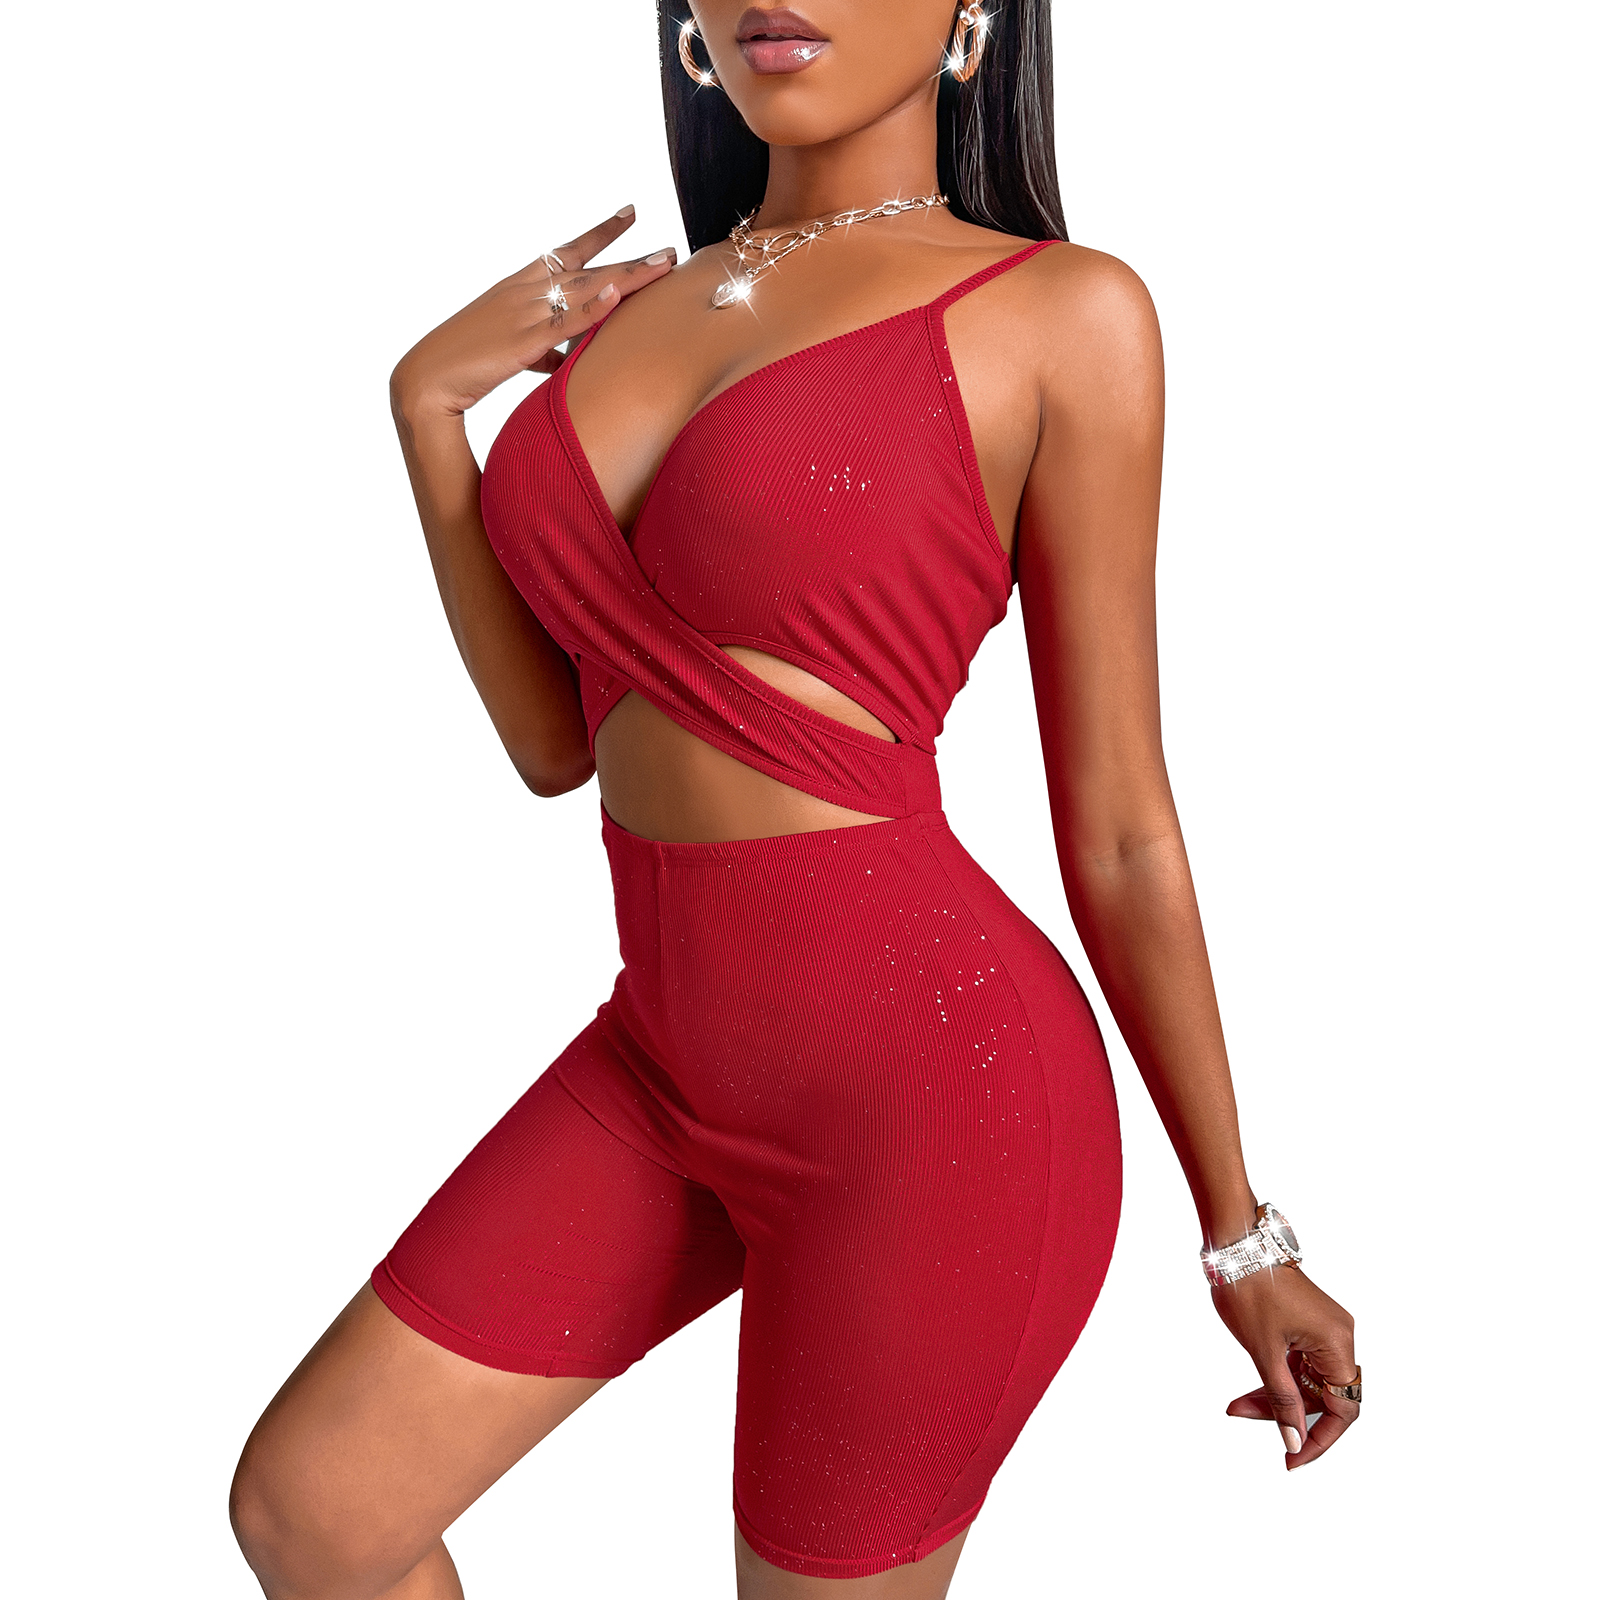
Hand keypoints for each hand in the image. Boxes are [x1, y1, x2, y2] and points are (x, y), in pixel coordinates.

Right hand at [390, 205, 676, 418]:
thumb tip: (566, 359)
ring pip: (585, 288)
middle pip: (588, 267)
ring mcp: (524, 312)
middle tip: (671, 250)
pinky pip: (564, 321)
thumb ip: (543, 349)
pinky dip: (592, 307)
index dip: (601, 232)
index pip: (567, 251)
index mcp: (520, 287)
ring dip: (627, 275)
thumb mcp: (512, 350)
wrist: (428, 378)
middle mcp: (525, 290)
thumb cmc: (467, 364)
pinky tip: (617, 293)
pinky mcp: (522, 340)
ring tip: (663, 264)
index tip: (631, 212)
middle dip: (631, 258)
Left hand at [1212, 1265, 1358, 1469]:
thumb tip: (1294, 1443)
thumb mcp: (1264, 1352)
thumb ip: (1282, 1401)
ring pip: (1306, 1381)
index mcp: (1338, 1343)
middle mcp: (1339, 1337)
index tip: (1291, 1459)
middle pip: (1322, 1396)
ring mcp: (1323, 1329)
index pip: (1342, 1410)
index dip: (1319, 1440)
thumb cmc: (1249, 1289)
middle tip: (1245, 1417)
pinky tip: (1249, 1389)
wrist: (1234, 1242)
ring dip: (1276, 1397)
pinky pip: (1298, 1363)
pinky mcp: (1307, 1323)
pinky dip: (1276, 1377)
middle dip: (1286, 1414)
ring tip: (1237, 1406)